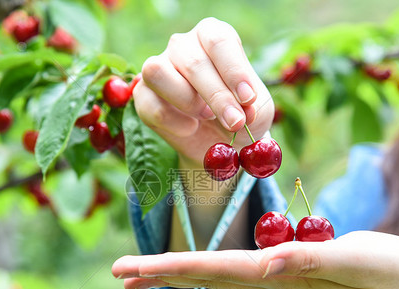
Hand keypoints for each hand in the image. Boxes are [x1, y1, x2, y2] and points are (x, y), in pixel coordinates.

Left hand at [113, 231, 398, 288]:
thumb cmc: (387, 271)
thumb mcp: (355, 260)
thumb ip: (310, 260)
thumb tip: (265, 263)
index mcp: (278, 274)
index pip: (213, 269)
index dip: (170, 267)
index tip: (131, 268)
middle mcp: (268, 279)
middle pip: (202, 275)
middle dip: (157, 272)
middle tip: (117, 272)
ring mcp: (273, 278)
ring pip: (212, 274)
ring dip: (173, 272)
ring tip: (139, 274)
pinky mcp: (282, 271)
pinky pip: (231, 269)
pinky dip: (201, 266)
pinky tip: (192, 268)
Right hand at [132, 17, 273, 166]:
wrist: (219, 142)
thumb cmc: (239, 114)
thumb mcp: (255, 109)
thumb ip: (251, 105)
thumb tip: (243, 108)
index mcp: (212, 36)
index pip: (218, 41)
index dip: (233, 70)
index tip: (248, 98)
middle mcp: (182, 45)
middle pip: (193, 62)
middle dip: (218, 97)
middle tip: (236, 122)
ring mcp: (158, 67)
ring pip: (158, 72)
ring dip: (187, 100)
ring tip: (207, 117)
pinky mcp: (143, 95)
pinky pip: (151, 105)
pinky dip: (174, 122)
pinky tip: (190, 128)